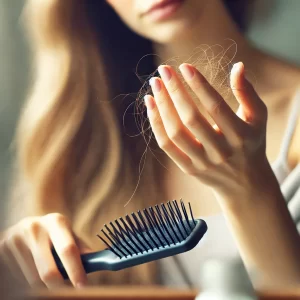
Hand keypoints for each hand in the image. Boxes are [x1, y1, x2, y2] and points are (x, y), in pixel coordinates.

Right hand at [0, 213, 90, 288]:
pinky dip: (27, 282)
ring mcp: (14, 239)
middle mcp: (34, 227)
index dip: (76, 270)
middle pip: (48, 271)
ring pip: (32, 280)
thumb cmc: (53, 232)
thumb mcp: (68, 233)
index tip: (82, 285)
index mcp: (55, 221)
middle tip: (66, 290)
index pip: (68, 250)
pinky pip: (17, 279)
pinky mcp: (1, 248)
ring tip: (47, 271)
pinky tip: (31, 270)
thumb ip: (81, 247)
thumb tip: (95, 261)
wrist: (25, 225)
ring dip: (42, 284)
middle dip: (59, 286)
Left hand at [145, 62, 268, 195]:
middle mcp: (220, 150)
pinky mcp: (189, 169)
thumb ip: (248, 92)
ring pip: (175, 132)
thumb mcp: (258, 118)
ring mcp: (203, 162)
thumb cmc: (251, 142)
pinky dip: (156, 124)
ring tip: (155, 84)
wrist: (244, 182)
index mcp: (240, 135)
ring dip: (162, 106)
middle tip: (163, 69)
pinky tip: (150, 105)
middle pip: (191, 118)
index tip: (184, 66)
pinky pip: (167, 146)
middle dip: (175, 91)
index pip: (215, 106)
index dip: (199, 85)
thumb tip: (237, 65)